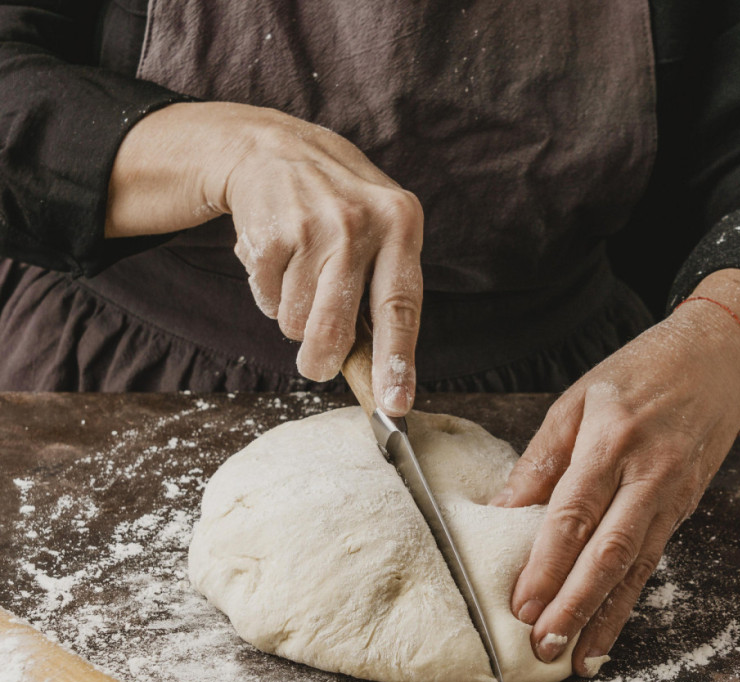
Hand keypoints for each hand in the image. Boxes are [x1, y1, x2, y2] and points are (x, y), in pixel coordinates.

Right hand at [106, 102, 422, 414]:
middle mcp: (359, 223)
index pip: (401, 307)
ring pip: (297, 323)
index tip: (394, 405)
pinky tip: (281, 260)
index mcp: (401, 224)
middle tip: (316, 364)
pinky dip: (270, 294)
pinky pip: (268, 302)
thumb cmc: (340, 208)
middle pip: (336, 329)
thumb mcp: (381, 230)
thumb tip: (383, 379)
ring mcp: (312, 225)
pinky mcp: (269, 233)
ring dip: (295, 316)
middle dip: (322, 359)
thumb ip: (386, 293)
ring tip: (302, 276)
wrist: (276, 148)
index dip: (396, 362)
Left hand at [493, 270, 739, 675]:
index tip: (520, 605)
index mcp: (610, 442)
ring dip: (605, 618)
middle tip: (544, 647)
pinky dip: (629, 600)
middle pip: (608, 553)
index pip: (573, 515)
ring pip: (635, 568)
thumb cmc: (638, 373)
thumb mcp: (577, 401)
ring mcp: (671, 496)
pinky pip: (653, 562)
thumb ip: (540, 460)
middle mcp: (646, 475)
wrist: (717, 358)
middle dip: (575, 606)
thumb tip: (502, 510)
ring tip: (576, 659)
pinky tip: (610, 628)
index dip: (546, 565)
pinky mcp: (684, 509)